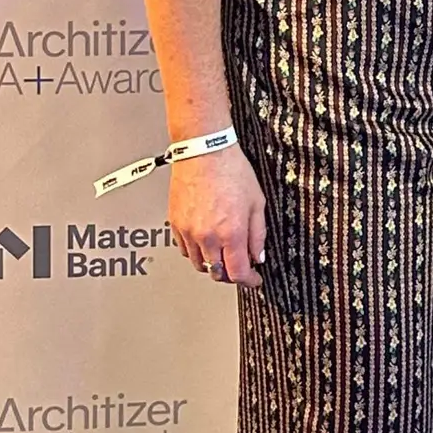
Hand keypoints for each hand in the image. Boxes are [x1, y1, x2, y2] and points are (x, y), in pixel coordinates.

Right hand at [168, 144, 266, 286]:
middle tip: (238, 267)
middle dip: (231, 274)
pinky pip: (184, 249)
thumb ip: (258, 234)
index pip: (238, 273)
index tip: (253, 279)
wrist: (204, 151)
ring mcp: (188, 231)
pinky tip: (205, 242)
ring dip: (212, 264)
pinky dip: (195, 252)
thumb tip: (258, 256)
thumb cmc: (230, 170)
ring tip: (221, 254)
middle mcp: (207, 236)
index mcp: (231, 233)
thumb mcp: (256, 202)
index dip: (248, 280)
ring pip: (199, 264)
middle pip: (217, 273)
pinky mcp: (175, 224)